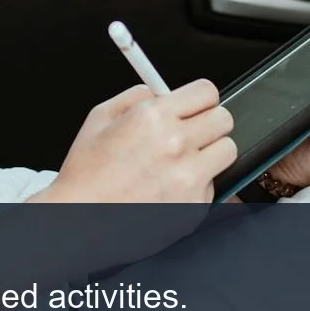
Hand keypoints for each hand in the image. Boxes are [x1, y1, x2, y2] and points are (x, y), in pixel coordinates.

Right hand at [36, 78, 236, 204]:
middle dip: (209, 120)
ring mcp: (190, 178)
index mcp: (153, 117)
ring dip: (210, 151)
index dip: (199, 97)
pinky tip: (170, 186)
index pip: (207, 92)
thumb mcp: (100, 117)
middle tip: (192, 129)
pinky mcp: (195, 205)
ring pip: (227, 150)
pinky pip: (213, 184)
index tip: (194, 104)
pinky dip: (197, 183)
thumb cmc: (87, 173)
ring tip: (183, 159)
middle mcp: (176, 145)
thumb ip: (136, 97)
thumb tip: (159, 91)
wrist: (82, 219)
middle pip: (224, 119)